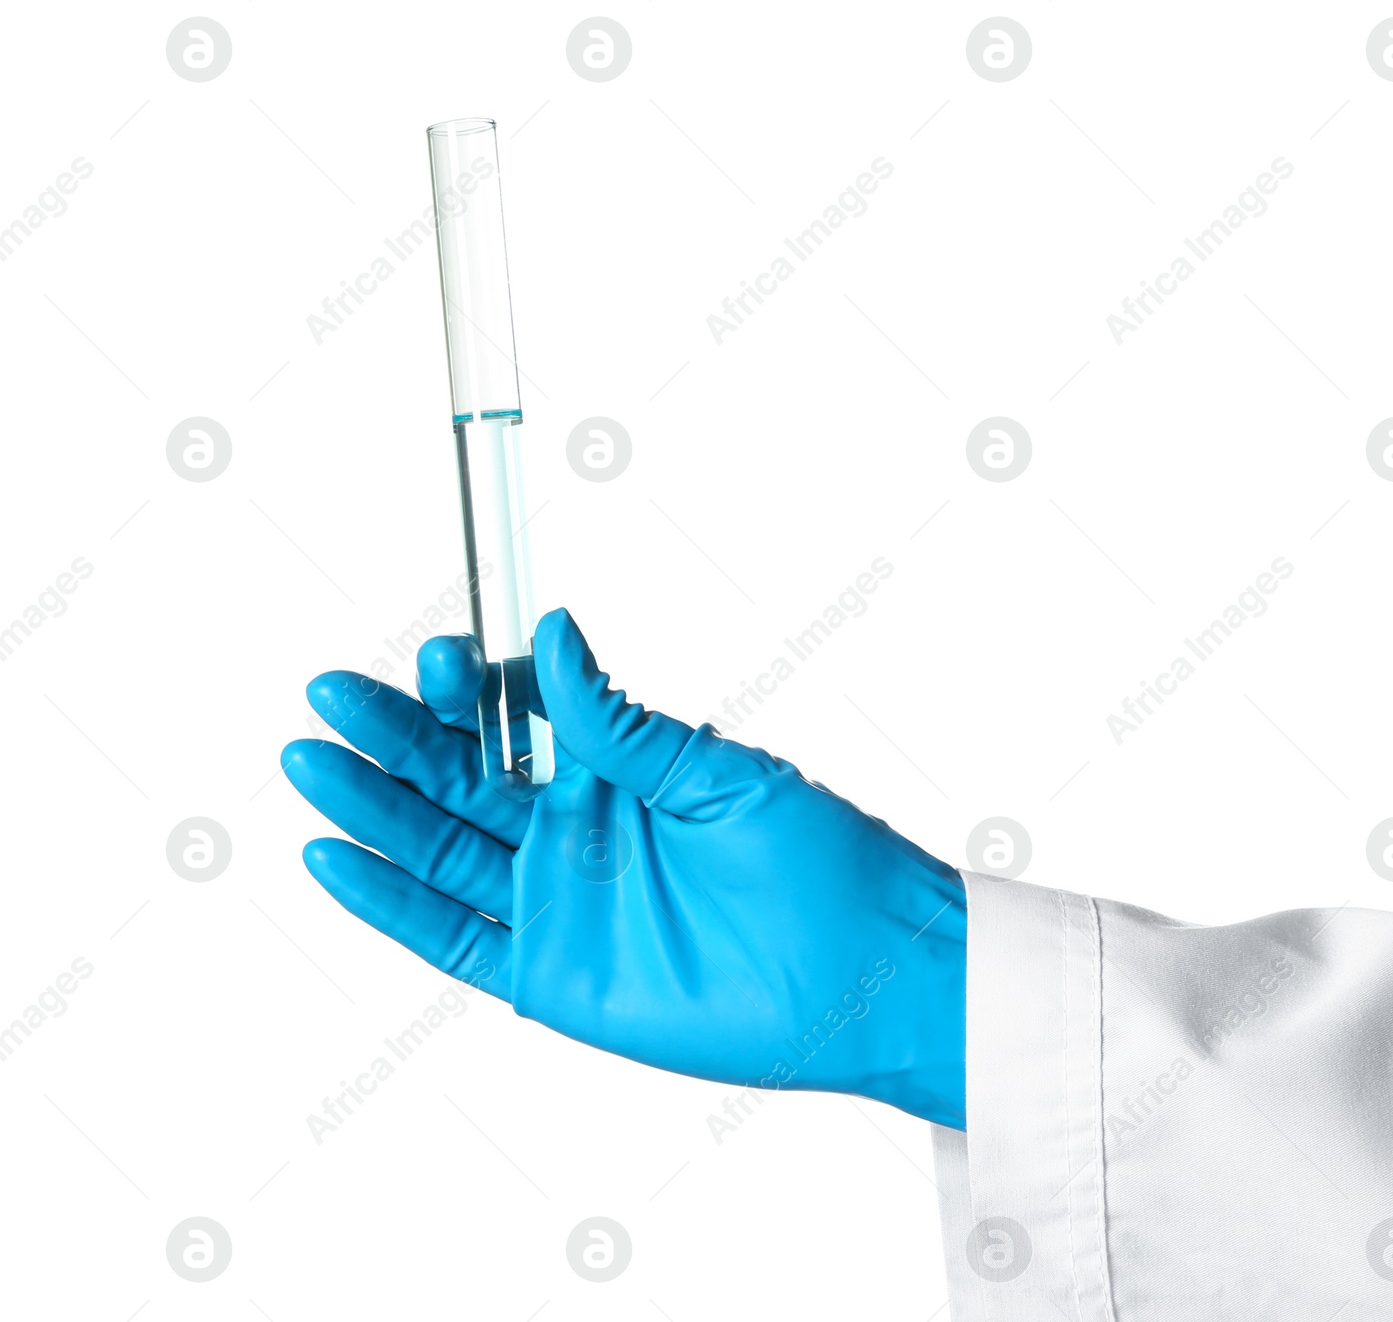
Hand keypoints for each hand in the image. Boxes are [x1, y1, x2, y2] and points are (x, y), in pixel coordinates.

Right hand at [281, 608, 966, 1126]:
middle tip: (332, 696)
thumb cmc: (816, 859)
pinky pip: (452, 935)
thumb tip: (552, 634)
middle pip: (458, 777)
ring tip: (311, 760)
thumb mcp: (714, 773)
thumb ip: (619, 722)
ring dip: (373, 807)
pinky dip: (389, 901)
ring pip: (440, 848)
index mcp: (615, 771)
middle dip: (394, 736)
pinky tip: (334, 858)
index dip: (468, 689)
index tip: (439, 657)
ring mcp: (556, 902)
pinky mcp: (549, 974)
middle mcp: (574, 831)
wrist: (864, 975)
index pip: (514, 718)